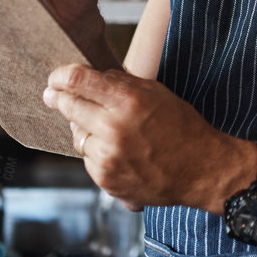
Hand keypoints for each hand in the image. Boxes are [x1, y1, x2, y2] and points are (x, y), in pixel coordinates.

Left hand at [43, 65, 255, 211]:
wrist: (202, 171)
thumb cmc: (183, 128)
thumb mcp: (158, 93)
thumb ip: (122, 83)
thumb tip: (92, 77)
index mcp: (128, 102)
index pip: (77, 81)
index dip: (60, 76)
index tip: (55, 78)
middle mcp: (113, 129)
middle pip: (68, 107)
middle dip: (59, 99)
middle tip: (53, 95)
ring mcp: (107, 158)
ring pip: (76, 137)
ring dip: (84, 129)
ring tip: (107, 129)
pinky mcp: (106, 180)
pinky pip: (88, 160)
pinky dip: (96, 153)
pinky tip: (118, 151)